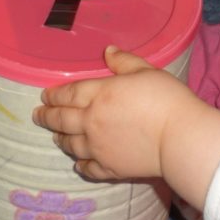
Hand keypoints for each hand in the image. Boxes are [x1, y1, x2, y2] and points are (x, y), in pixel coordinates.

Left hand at [32, 45, 208, 180]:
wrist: (181, 138)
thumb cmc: (167, 100)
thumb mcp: (146, 71)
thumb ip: (124, 61)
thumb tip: (107, 51)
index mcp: (99, 94)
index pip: (67, 94)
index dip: (53, 95)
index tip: (44, 96)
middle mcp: (91, 121)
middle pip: (62, 119)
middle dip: (46, 117)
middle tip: (37, 116)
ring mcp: (98, 147)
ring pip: (71, 144)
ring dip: (61, 140)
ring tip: (56, 137)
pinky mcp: (110, 168)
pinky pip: (88, 169)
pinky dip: (81, 166)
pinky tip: (78, 165)